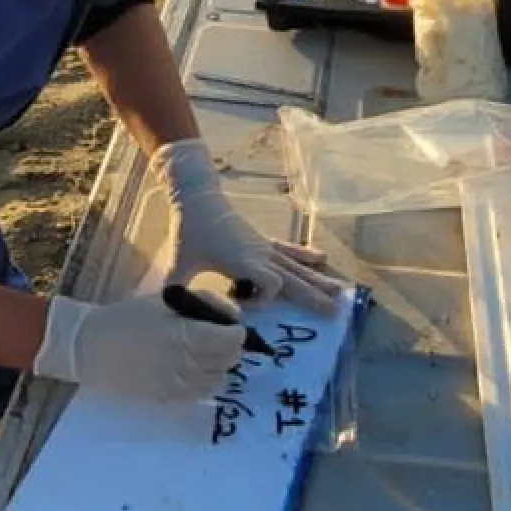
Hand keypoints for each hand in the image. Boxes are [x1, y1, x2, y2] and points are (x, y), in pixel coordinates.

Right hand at [32, 292, 245, 401]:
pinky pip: (200, 395)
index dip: (236, 332)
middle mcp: (183, 364)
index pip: (231, 340)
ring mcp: (176, 386)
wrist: (90, 347)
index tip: (231, 326)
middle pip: (229, 361)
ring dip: (219, 367)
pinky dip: (205, 382)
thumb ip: (204, 302)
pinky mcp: (167, 399)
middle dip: (230, 349)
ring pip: (218, 381)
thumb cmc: (128, 318)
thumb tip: (233, 316)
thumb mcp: (167, 300)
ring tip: (205, 355)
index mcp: (184, 335)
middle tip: (218, 338)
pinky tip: (193, 370)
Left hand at [149, 139, 343, 313]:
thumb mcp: (178, 263)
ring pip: (296, 266)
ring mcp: (264, 246)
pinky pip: (288, 250)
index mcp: (245, 261)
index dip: (263, 299)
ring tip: (339, 293)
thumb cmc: (189, 230)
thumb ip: (175, 291)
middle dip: (313, 297)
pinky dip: (304, 256)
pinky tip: (322, 260)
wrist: (198, 197)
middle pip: (294, 278)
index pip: (270, 285)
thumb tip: (171, 313)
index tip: (243, 305)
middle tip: (335, 314)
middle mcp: (260, 254)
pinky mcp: (262, 240)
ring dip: (317, 280)